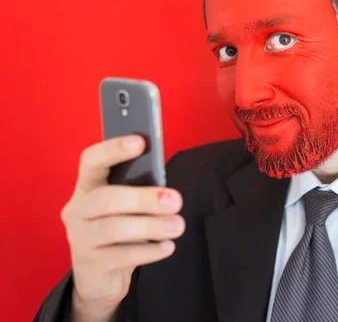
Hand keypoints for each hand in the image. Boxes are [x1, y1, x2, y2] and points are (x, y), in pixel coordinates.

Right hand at [60, 136, 184, 320]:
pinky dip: (148, 251)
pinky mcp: (89, 265)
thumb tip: (165, 188)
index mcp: (87, 186)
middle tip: (175, 200)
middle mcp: (77, 209)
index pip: (91, 161)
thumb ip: (138, 190)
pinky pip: (121, 256)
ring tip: (178, 225)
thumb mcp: (127, 206)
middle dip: (143, 198)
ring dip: (151, 225)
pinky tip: (167, 246)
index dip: (112, 149)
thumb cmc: (120, 228)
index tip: (140, 142)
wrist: (99, 277)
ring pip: (113, 228)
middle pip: (105, 198)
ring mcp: (79, 238)